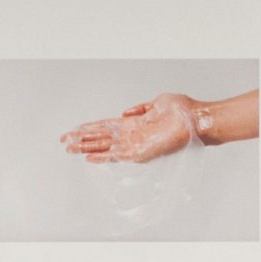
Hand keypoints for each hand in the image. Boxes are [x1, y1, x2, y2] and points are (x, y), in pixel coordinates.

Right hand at [61, 94, 198, 164]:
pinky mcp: (141, 152)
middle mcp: (133, 136)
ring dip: (86, 148)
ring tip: (69, 148)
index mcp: (135, 124)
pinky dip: (103, 157)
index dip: (90, 128)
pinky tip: (89, 158)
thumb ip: (140, 109)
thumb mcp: (157, 103)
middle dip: (82, 139)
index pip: (107, 127)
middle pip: (101, 138)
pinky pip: (118, 156)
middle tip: (64, 141)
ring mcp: (136, 144)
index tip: (74, 129)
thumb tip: (125, 113)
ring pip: (105, 147)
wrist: (196, 119)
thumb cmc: (183, 112)